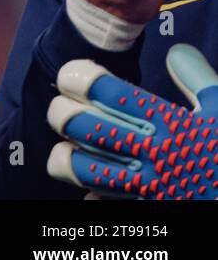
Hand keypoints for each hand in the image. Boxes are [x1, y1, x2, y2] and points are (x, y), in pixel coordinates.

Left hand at [47, 44, 217, 198]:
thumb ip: (197, 78)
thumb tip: (176, 52)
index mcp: (169, 122)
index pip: (106, 91)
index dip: (77, 77)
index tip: (73, 75)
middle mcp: (152, 152)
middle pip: (83, 125)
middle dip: (61, 112)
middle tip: (64, 107)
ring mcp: (147, 184)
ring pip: (81, 167)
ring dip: (67, 153)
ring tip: (71, 144)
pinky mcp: (146, 207)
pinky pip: (103, 201)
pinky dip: (91, 193)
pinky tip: (94, 187)